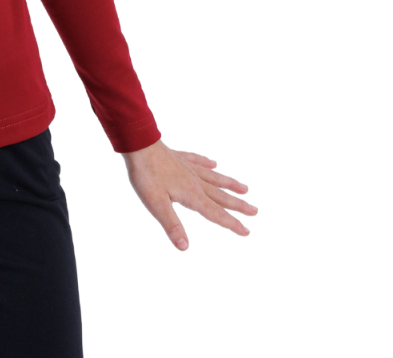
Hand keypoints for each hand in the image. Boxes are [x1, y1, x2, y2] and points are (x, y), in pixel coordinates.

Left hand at [121, 138, 256, 250]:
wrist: (138, 145)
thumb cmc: (146, 175)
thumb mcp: (156, 205)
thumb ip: (172, 225)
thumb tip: (185, 247)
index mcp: (191, 194)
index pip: (215, 213)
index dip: (231, 223)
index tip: (247, 231)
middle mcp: (194, 180)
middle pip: (220, 196)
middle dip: (238, 205)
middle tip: (255, 211)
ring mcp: (187, 167)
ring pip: (213, 177)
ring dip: (229, 184)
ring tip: (245, 188)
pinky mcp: (178, 157)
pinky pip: (197, 160)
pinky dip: (207, 162)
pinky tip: (213, 162)